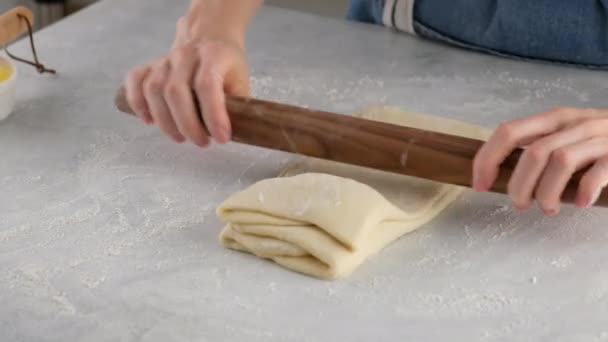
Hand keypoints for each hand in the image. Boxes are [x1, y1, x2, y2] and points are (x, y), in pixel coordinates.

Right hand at [124, 18, 249, 145]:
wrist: (210, 38)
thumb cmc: (227, 66)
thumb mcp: (241, 81)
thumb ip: (238, 105)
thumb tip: (235, 134)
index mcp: (213, 56)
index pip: (207, 85)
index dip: (213, 115)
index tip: (222, 138)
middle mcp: (186, 55)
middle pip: (176, 91)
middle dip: (187, 124)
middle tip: (201, 142)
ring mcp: (165, 60)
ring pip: (154, 89)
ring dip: (165, 121)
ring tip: (180, 138)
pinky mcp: (150, 66)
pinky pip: (135, 81)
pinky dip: (137, 102)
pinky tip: (148, 120)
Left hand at [473, 107, 607, 213]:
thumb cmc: (601, 141)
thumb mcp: (566, 136)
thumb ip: (538, 148)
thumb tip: (498, 172)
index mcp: (554, 119)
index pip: (508, 132)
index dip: (487, 159)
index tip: (479, 185)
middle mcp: (574, 124)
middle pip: (533, 153)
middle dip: (519, 184)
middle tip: (520, 205)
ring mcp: (599, 137)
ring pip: (560, 162)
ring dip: (547, 192)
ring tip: (548, 209)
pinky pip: (597, 172)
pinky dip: (584, 190)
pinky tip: (581, 203)